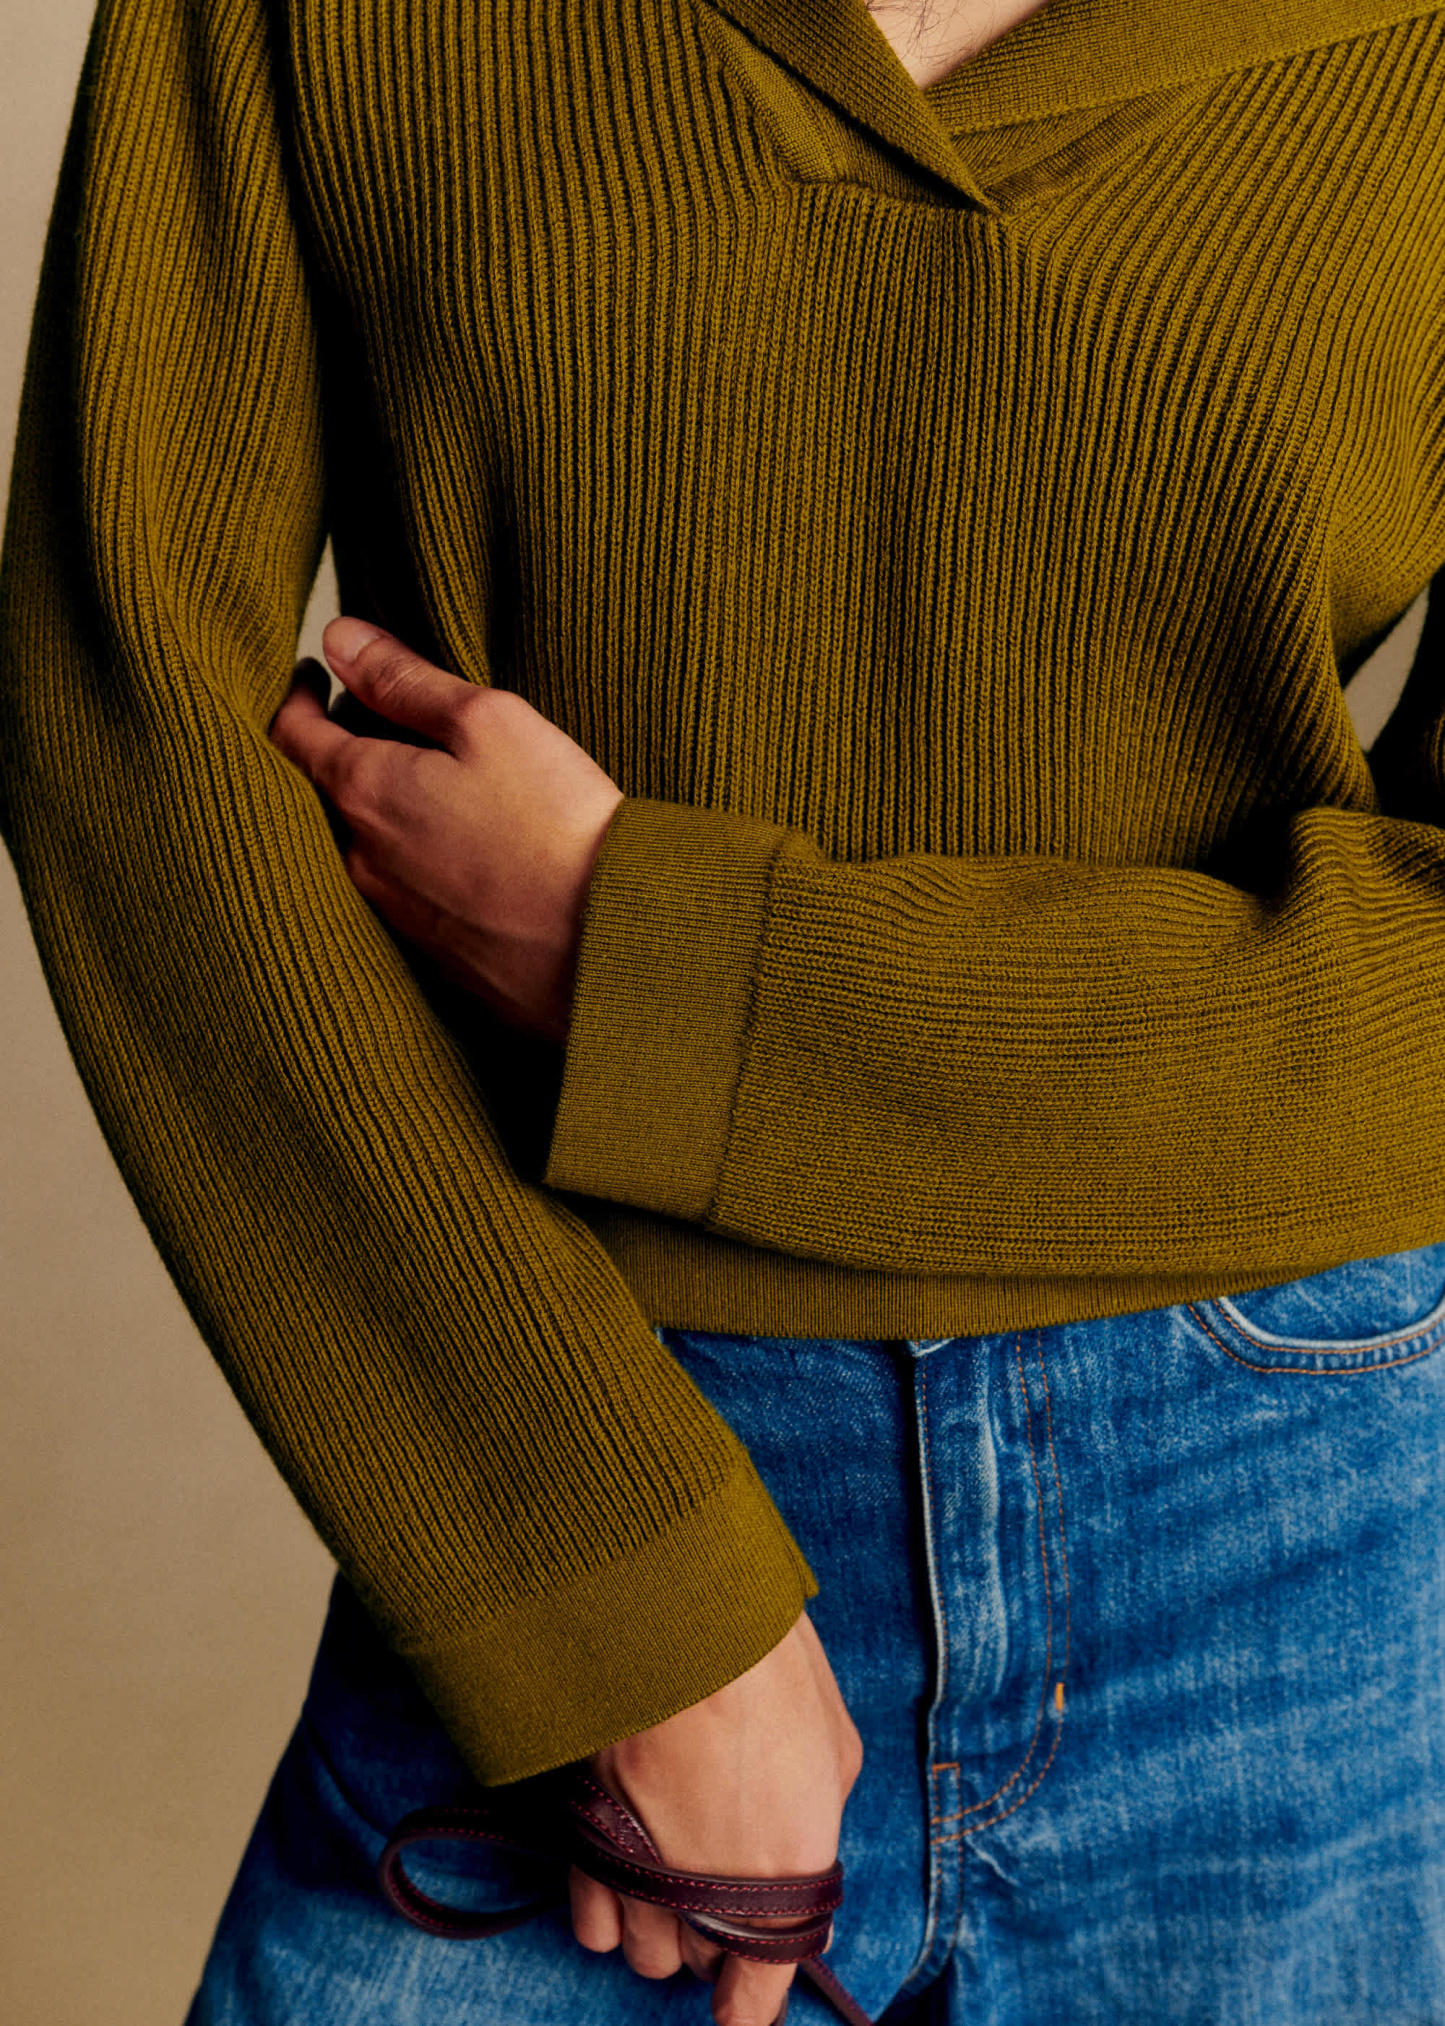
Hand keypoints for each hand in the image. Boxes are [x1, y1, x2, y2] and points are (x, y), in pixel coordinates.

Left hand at [267, 618, 623, 1043]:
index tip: (313, 676)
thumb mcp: (486, 721)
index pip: (291, 733)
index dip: (298, 695)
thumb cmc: (554, 825)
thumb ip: (405, 678)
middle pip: (330, 791)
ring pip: (369, 845)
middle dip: (350, 751)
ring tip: (441, 788)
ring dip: (390, 811)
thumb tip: (341, 637)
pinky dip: (423, 862)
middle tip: (388, 722)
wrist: (608, 942)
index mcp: (364, 790)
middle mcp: (362, 859)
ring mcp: (395, 914)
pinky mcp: (435, 955)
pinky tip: (473, 853)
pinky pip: (408, 894)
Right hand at [571, 1612, 862, 2025]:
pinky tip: (623, 1875)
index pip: (757, 1996)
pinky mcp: (588, 1839)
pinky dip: (608, 1911)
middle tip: (724, 1882)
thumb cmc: (770, 1667)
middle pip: (701, 1963)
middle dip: (716, 1935)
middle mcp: (709, 1892)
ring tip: (672, 1874)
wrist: (680, 1614)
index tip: (745, 2002)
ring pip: (643, 1953)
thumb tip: (808, 1846)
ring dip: (662, 1927)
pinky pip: (590, 1921)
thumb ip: (821, 1816)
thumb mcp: (834, 1745)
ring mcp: (641, 1870)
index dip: (751, 2006)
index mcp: (784, 1875)